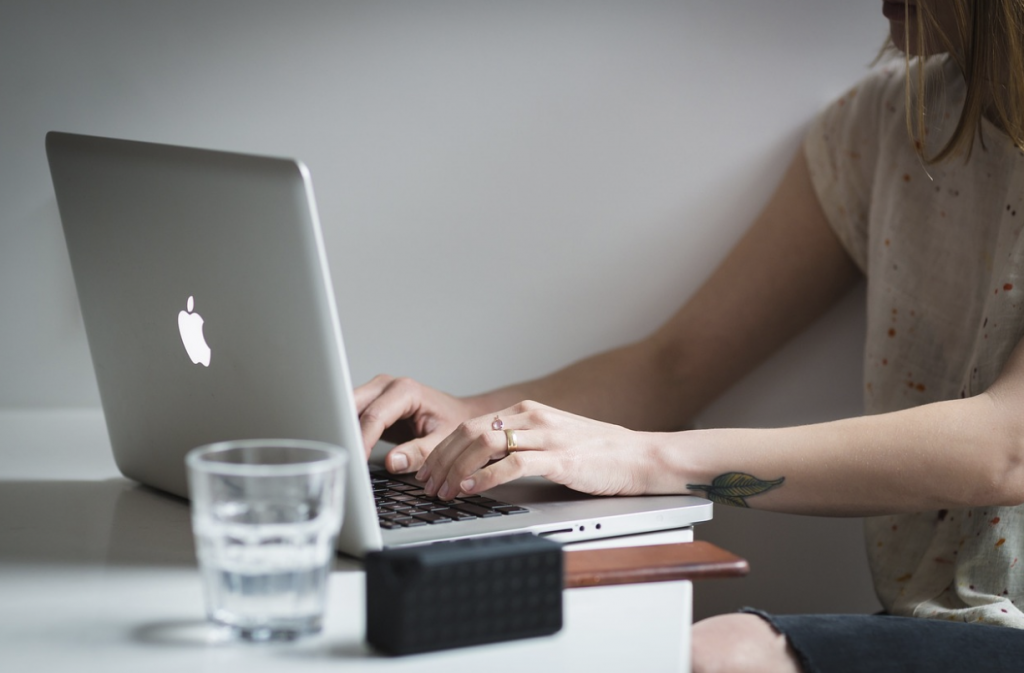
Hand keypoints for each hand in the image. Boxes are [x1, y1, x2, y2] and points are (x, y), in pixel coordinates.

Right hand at [354, 374, 479, 473]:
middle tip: (343, 458)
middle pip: (353, 406)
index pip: (375, 416)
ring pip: (347, 408)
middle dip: (346, 432)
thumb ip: (420, 452)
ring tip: (342, 454)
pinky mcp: (371, 402)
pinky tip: (347, 448)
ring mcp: (376, 392)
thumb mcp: (442, 441)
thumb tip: (393, 462)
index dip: (363, 440)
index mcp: (406, 390)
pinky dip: (347, 431)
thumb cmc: (453, 423)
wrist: (457, 414)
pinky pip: (352, 415)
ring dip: (343, 430)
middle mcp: (387, 385)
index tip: (357, 460)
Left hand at [416, 400, 653, 500]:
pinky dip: (485, 477)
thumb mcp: (551, 441)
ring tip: (443, 490)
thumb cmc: (597, 454)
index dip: (443, 449)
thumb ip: (519, 445)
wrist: (640, 457)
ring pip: (485, 444)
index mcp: (527, 412)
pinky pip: (513, 464)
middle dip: (442, 460)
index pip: (471, 425)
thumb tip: (480, 465)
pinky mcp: (560, 458)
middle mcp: (533, 418)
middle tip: (427, 484)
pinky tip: (471, 489)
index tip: (428, 470)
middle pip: (471, 432)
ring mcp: (547, 436)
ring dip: (456, 469)